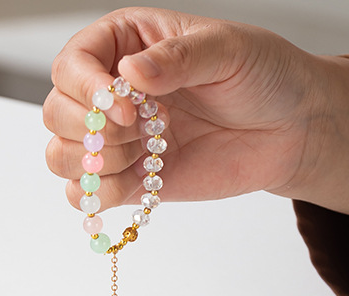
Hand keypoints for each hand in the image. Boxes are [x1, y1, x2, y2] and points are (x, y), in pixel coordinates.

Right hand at [44, 8, 348, 229]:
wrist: (290, 130)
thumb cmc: (264, 77)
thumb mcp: (227, 51)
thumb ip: (178, 60)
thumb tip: (130, 72)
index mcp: (127, 44)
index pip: (72, 64)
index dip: (88, 89)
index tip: (127, 107)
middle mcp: (114, 92)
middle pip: (57, 112)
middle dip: (89, 130)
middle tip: (137, 132)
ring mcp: (121, 139)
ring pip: (62, 156)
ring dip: (92, 163)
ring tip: (142, 155)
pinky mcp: (133, 179)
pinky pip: (88, 195)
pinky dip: (99, 196)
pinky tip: (140, 180)